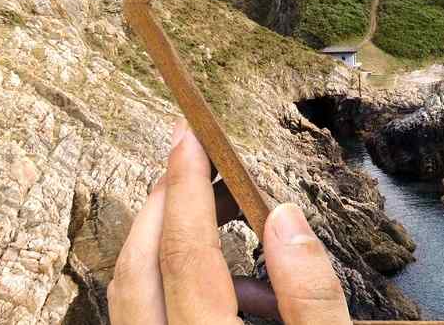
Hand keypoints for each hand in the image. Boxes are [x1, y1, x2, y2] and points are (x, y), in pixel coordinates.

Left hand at [107, 121, 353, 323]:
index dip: (187, 187)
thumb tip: (287, 220)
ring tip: (222, 211)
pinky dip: (173, 281)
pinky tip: (238, 286)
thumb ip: (311, 294)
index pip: (185, 252)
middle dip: (166, 199)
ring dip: (164, 239)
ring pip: (131, 287)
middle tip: (195, 155)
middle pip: (140, 262)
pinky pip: (145, 313)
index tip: (191, 137)